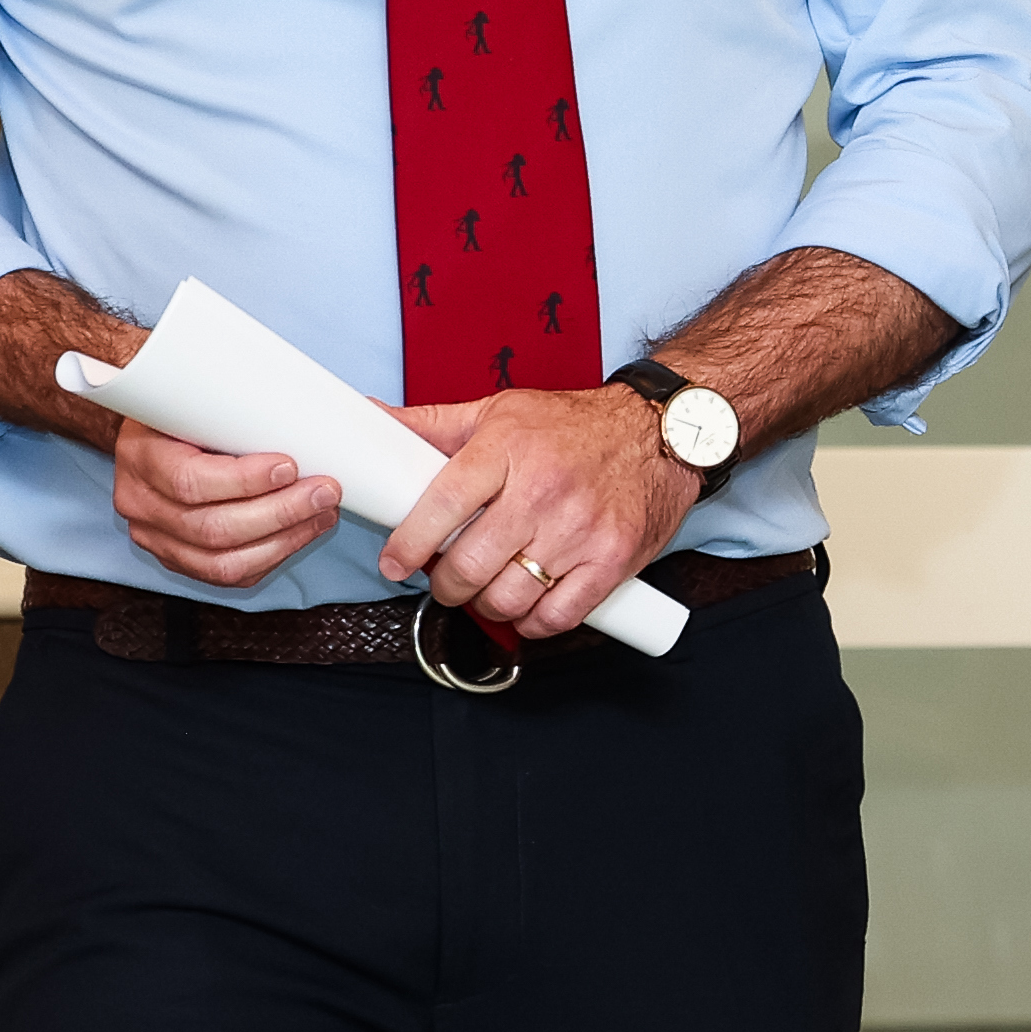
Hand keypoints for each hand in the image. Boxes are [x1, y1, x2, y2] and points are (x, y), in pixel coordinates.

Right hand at [114, 419, 344, 586]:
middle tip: (323, 491)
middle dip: (279, 513)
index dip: (243, 481)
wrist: (150, 435)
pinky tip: (301, 532)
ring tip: (322, 513)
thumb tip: (311, 406)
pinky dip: (272, 556)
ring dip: (284, 539)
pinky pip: (227, 574)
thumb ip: (236, 406)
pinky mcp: (177, 559)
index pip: (188, 481)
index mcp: (141, 456)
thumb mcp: (194, 396)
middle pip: (212, 529)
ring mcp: (155, 537)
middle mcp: (140, 503)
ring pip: (223, 562)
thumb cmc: (180, 410)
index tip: (288, 465)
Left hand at [374, 385, 699, 643]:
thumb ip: (432, 425)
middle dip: (446, 583)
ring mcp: (580, 530)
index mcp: (507, 449)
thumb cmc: (573, 426)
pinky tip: (527, 600)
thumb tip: (370, 420)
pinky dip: (532, 620)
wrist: (660, 431)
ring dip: (486, 604)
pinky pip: (556, 616)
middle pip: (470, 566)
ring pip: (507, 598)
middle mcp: (543, 491)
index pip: (443, 505)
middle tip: (446, 577)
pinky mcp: (612, 560)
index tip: (394, 562)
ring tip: (487, 586)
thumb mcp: (499, 411)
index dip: (409, 543)